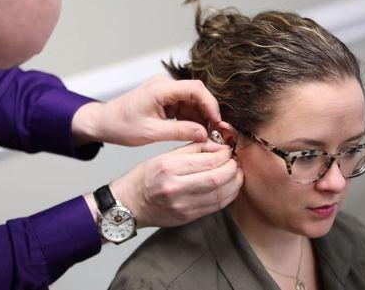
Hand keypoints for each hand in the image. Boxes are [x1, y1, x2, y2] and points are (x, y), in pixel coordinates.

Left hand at [72, 75, 220, 145]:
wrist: (104, 122)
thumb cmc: (121, 126)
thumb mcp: (151, 133)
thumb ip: (179, 132)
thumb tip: (204, 134)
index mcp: (160, 89)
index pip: (195, 89)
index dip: (210, 105)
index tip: (217, 123)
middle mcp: (164, 85)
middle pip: (197, 95)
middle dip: (207, 114)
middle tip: (214, 134)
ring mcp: (165, 91)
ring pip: (192, 102)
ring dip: (200, 118)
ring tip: (204, 137)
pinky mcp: (164, 99)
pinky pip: (184, 106)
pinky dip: (191, 119)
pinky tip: (193, 133)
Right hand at [108, 140, 242, 227]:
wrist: (129, 205)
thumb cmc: (144, 178)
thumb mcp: (164, 156)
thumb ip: (193, 149)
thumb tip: (218, 146)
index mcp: (169, 168)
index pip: (208, 160)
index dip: (224, 154)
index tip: (228, 150)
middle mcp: (176, 187)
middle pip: (218, 178)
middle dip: (233, 168)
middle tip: (234, 162)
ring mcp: (182, 205)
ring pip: (221, 194)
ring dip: (235, 183)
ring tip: (236, 173)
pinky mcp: (188, 217)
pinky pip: (215, 207)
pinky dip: (228, 196)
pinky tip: (229, 187)